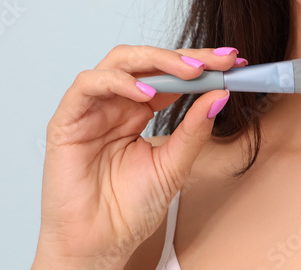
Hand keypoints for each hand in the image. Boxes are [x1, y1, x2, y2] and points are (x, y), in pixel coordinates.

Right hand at [32, 45, 242, 269]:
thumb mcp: (174, 165)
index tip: (233, 63)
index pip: (170, 74)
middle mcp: (116, 103)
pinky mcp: (67, 120)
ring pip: (119, 62)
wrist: (100, 244)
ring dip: (155, 60)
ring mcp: (91, 109)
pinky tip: (145, 93)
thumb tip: (220, 95)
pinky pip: (88, 85)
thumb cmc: (129, 209)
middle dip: (184, 56)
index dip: (200, 64)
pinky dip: (118, 82)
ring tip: (189, 72)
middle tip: (216, 62)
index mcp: (139, 110)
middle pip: (147, 61)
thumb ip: (194, 130)